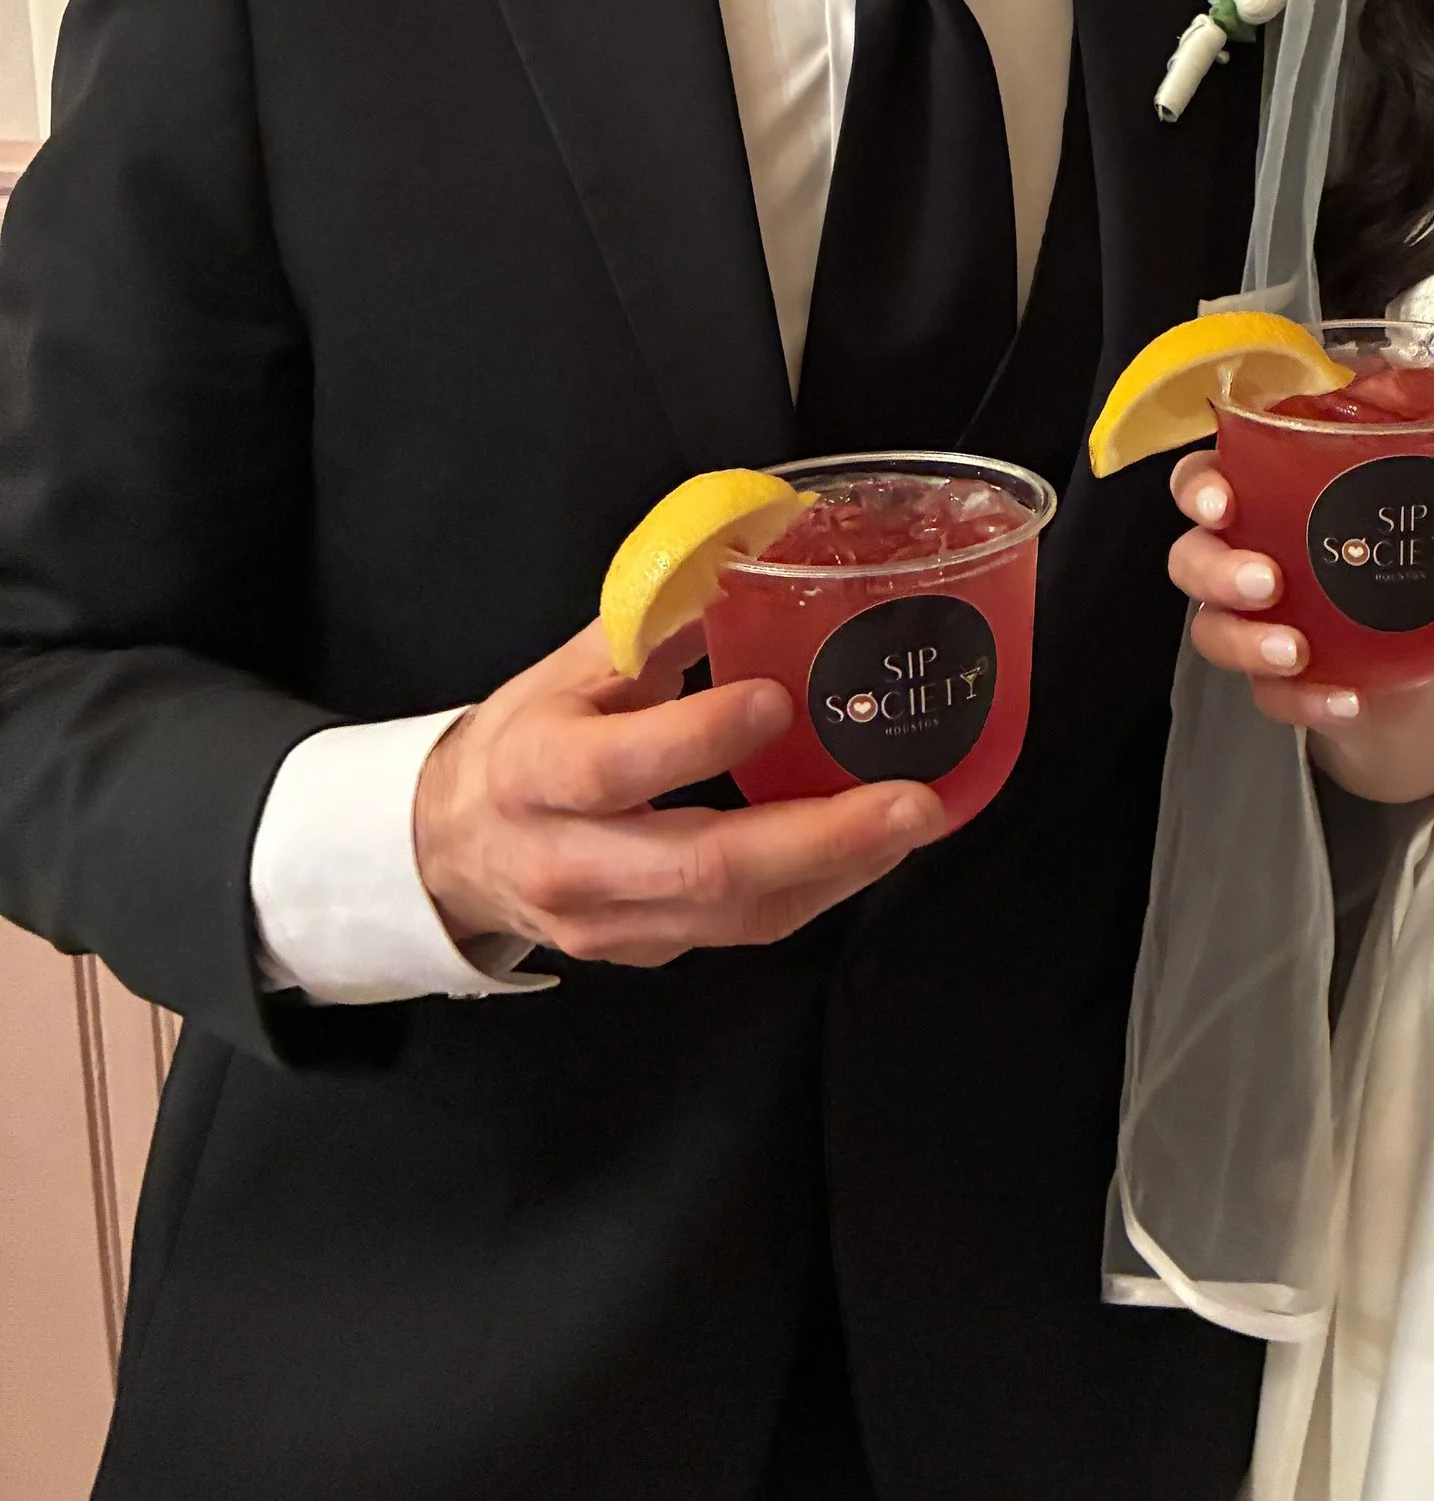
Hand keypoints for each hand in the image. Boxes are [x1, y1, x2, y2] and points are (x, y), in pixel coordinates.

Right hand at [413, 619, 942, 967]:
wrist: (453, 848)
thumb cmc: (529, 737)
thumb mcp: (571, 668)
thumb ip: (658, 622)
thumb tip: (755, 547)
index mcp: (537, 771)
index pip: (617, 766)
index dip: (699, 739)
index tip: (778, 700)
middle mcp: (569, 860)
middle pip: (700, 867)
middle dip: (818, 838)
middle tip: (912, 802)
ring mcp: (608, 922)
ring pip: (735, 917)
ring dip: (837, 872)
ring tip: (914, 824)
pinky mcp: (645, 953)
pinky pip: (742, 934)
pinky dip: (816, 892)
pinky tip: (871, 852)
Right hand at [1163, 448, 1433, 800]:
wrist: (1421, 650)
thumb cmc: (1407, 562)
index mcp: (1272, 496)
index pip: (1206, 479)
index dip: (1198, 486)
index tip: (1221, 499)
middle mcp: (1247, 556)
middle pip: (1191, 557)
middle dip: (1217, 569)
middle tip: (1267, 581)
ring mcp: (1254, 624)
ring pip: (1211, 631)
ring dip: (1247, 641)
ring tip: (1297, 650)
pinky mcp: (1276, 682)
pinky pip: (1269, 696)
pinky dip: (1304, 700)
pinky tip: (1344, 702)